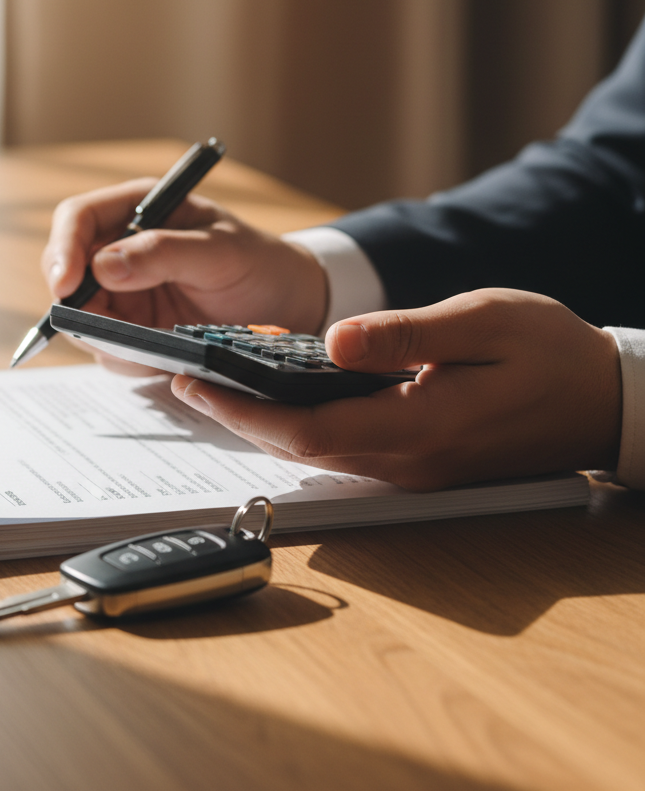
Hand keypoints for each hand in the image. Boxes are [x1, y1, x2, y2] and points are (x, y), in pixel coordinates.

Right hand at [43, 178, 327, 370]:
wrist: (288, 305)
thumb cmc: (260, 263)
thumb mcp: (220, 252)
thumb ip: (163, 253)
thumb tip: (102, 266)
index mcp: (141, 208)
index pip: (77, 218)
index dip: (63, 249)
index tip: (66, 284)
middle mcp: (123, 246)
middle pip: (65, 270)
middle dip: (77, 303)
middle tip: (105, 330)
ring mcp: (124, 289)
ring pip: (80, 315)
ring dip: (103, 336)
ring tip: (153, 342)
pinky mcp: (133, 327)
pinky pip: (106, 346)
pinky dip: (124, 357)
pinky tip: (160, 354)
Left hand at [171, 289, 621, 489]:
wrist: (604, 400)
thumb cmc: (552, 353)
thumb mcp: (482, 323)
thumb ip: (407, 335)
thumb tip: (335, 340)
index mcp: (420, 427)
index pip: (310, 431)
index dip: (246, 412)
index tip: (197, 383)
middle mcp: (408, 461)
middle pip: (302, 449)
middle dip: (238, 418)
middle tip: (187, 381)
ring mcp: (413, 467)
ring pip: (318, 452)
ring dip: (262, 423)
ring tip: (216, 385)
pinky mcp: (418, 460)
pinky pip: (342, 448)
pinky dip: (298, 424)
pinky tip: (277, 396)